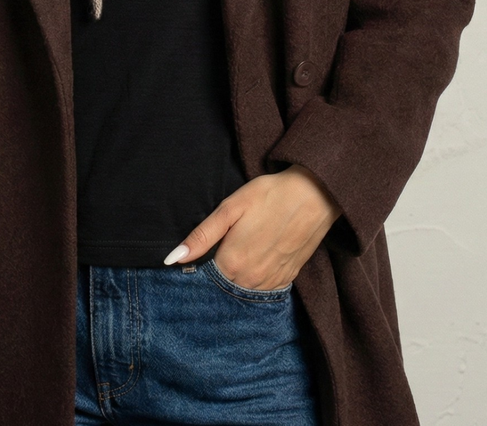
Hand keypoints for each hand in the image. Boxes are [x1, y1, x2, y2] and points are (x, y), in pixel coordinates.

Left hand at [163, 165, 341, 290]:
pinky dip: (254, 281)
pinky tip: (254, 262)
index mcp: (232, 264)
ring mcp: (271, 283)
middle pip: (223, 288)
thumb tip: (172, 259)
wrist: (314, 195)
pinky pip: (263, 290)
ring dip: (236, 280)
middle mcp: (251, 280)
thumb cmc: (269, 195)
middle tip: (219, 251)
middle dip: (215, 277)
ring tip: (238, 254)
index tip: (196, 259)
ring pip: (243, 291)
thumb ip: (201, 236)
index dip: (197, 270)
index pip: (203, 280)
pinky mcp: (287, 279)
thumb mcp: (230, 209)